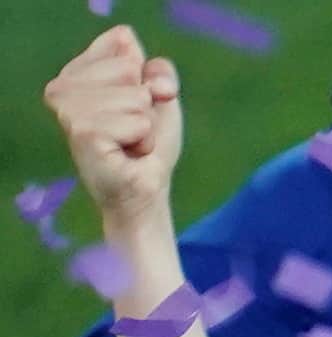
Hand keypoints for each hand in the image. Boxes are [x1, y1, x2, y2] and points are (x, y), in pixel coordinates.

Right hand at [44, 29, 180, 257]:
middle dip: (146, 105)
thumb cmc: (147, 144)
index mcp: (76, 70)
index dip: (147, 79)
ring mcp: (68, 109)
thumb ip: (157, 71)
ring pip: (135, 98)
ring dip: (145, 127)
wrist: (143, 190)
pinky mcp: (83, 132)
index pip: (123, 43)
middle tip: (133, 131)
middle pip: (130, 69)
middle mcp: (61, 85)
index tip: (136, 107)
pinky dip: (144, 141)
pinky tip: (127, 154)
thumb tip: (145, 68)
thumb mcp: (160, 98)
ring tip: (129, 144)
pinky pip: (137, 122)